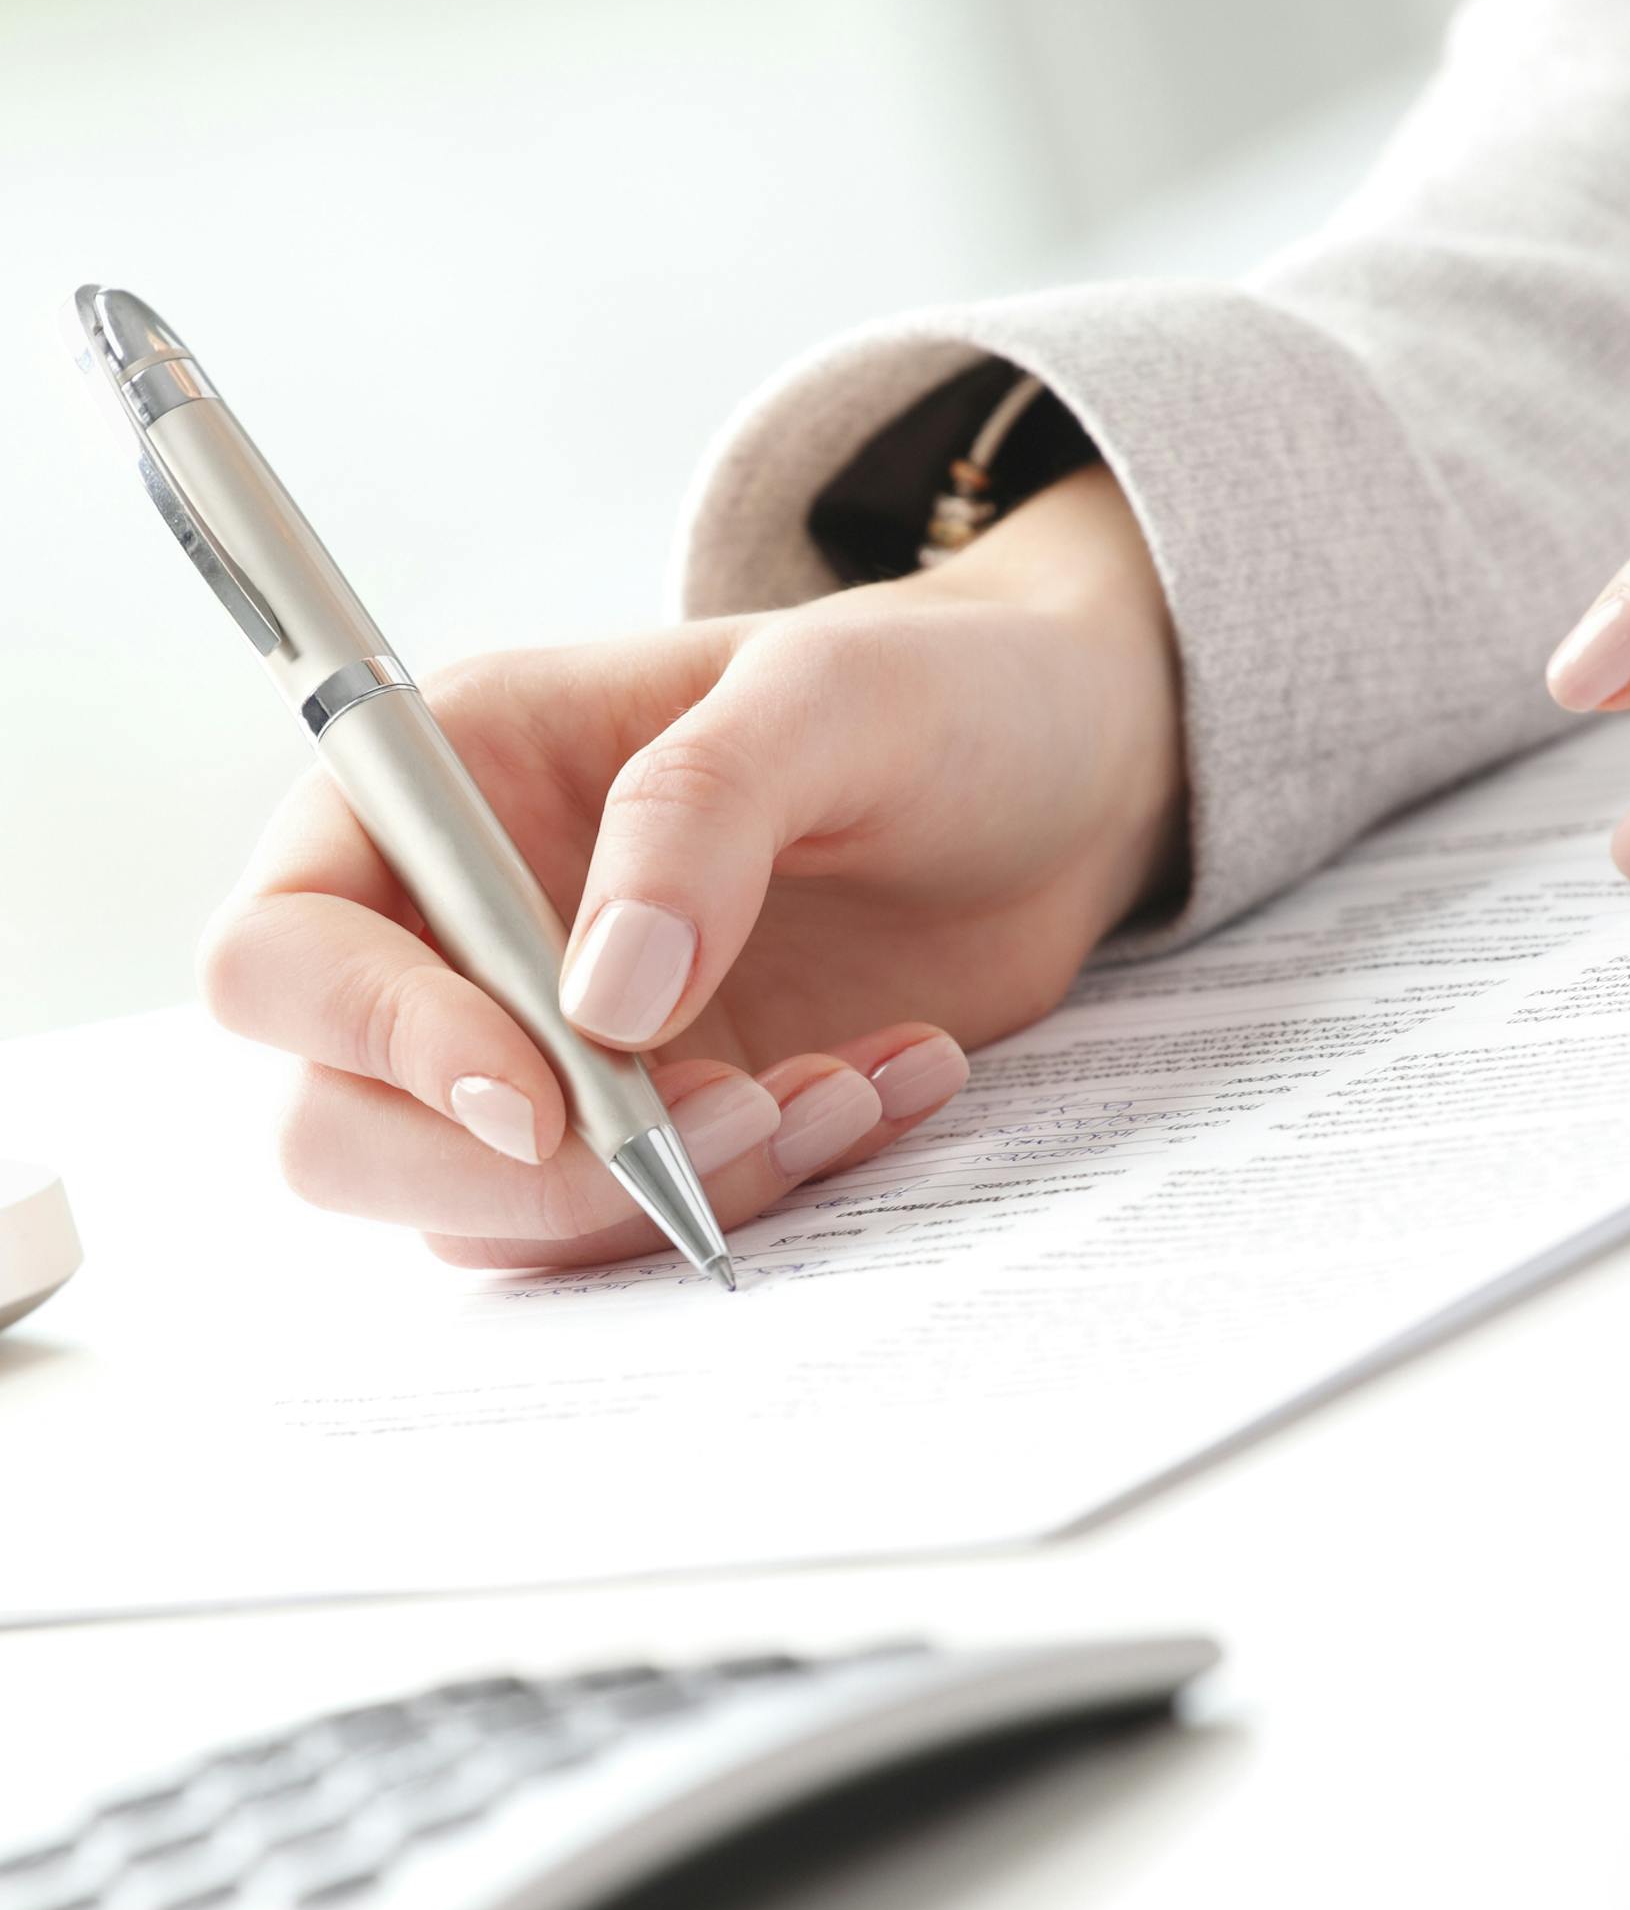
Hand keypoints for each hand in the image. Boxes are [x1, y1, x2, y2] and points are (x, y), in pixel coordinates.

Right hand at [200, 465, 1183, 1268]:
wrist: (1062, 773)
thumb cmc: (934, 690)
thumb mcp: (829, 699)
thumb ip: (700, 816)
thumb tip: (597, 1004)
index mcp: (453, 788)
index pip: (287, 951)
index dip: (378, 1040)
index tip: (543, 1092)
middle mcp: (471, 931)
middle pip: (343, 1127)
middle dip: (525, 1170)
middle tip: (726, 1114)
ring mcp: (562, 1045)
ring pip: (498, 1209)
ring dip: (673, 1190)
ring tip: (850, 1083)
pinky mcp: (664, 1119)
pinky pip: (651, 1219)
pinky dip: (765, 1188)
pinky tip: (888, 1082)